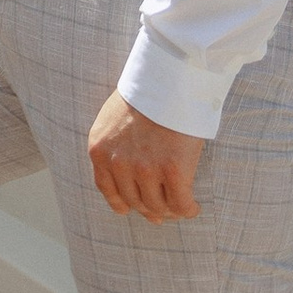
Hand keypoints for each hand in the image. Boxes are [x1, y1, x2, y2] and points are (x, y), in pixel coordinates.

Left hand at [87, 92, 205, 221]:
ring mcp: (145, 169)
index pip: (108, 189)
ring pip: (157, 206)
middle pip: (134, 200)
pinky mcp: (173, 171)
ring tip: (180, 208)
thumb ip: (115, 144)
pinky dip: (187, 209)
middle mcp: (118, 163)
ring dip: (169, 211)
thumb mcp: (113, 117)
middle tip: (161, 214)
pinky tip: (193, 208)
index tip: (131, 209)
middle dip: (149, 209)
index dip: (122, 204)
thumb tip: (128, 171)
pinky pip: (180, 203)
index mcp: (100, 149)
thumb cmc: (147, 92)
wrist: (168, 78)